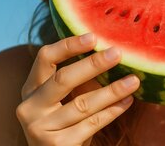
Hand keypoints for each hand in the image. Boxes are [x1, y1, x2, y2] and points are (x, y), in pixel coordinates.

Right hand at [16, 34, 139, 145]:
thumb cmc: (64, 124)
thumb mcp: (62, 100)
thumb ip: (75, 79)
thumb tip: (108, 51)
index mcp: (30, 90)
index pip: (45, 59)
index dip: (68, 45)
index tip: (93, 36)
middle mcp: (29, 108)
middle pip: (63, 79)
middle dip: (93, 64)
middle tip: (117, 53)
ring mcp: (41, 129)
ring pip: (83, 104)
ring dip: (112, 90)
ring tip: (134, 80)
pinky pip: (92, 123)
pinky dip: (112, 111)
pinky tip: (127, 101)